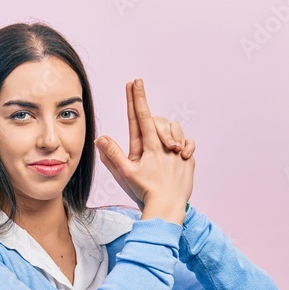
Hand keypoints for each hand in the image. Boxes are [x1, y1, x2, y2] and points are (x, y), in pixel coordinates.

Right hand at [94, 78, 194, 223]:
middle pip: (157, 120)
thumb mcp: (125, 174)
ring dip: (168, 130)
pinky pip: (188, 144)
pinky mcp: (189, 161)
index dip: (137, 97)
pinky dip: (182, 144)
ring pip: (175, 128)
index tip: (136, 81)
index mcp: (149, 146)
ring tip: (161, 141)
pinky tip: (176, 151)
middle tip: (140, 100)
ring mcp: (178, 153)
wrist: (167, 208)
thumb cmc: (145, 192)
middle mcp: (165, 146)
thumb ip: (112, 154)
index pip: (141, 116)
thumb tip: (100, 138)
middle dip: (148, 109)